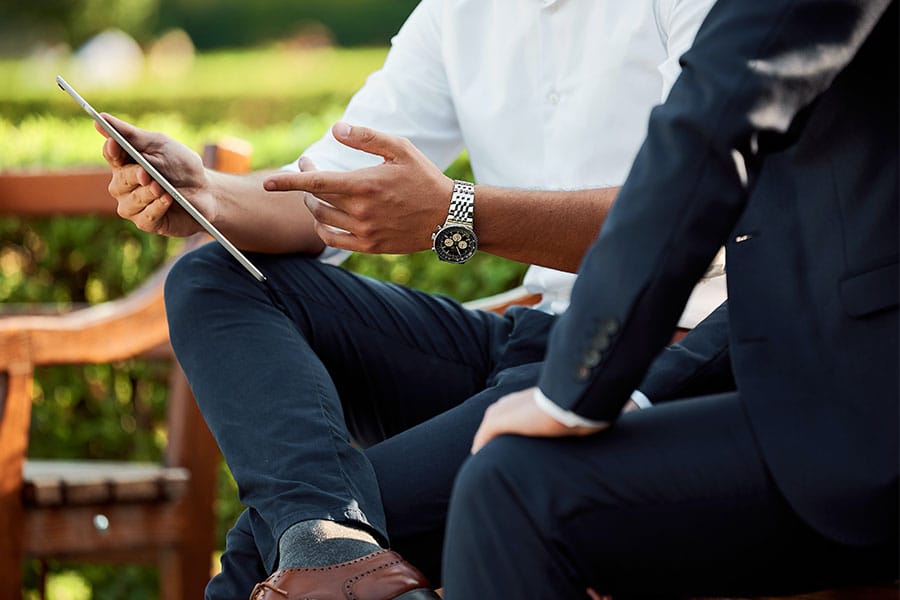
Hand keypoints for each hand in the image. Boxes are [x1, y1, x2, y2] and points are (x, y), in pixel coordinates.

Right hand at [97, 114, 212, 236]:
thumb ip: (132, 135)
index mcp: (125, 163)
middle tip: (146, 174)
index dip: (112, 150)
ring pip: (131, 201)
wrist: (206, 192)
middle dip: (133, 176)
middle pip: (119, 180)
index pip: (111, 155)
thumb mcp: (160, 145)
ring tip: (162, 187)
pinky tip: (168, 199)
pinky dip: (157, 208)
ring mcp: (133, 205)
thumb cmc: (181, 166)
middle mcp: (124, 186)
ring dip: (148, 193)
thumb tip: (101, 118)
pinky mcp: (147, 222)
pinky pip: (145, 217)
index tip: (115, 144)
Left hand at [263, 122, 453, 253]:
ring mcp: (364, 232)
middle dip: (305, 183)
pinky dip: (322, 228)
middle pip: (316, 199)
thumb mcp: (400, 148)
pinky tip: (323, 218)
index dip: (288, 182)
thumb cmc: (424, 177)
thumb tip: (335, 129)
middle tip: (310, 167)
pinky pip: (332, 240)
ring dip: (313, 205)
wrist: (448, 216)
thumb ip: (366, 137)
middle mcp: (360, 211)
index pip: (315, 182)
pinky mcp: (369, 246)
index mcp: (364, 184)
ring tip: (318, 192)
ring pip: (322, 219)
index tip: (268, 182)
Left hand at [471, 387, 607, 453]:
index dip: (511, 425)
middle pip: (497, 418)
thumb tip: (619, 413)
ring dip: (487, 442)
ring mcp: (506, 410)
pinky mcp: (501, 420)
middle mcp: (514, 401)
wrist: (574, 401)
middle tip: (492, 453)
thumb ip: (584, 411)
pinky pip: (484, 436)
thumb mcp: (581, 408)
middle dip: (494, 433)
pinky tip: (479, 457)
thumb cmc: (584, 404)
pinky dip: (481, 445)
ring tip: (485, 459)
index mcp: (530, 398)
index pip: (514, 411)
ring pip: (490, 427)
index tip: (513, 440)